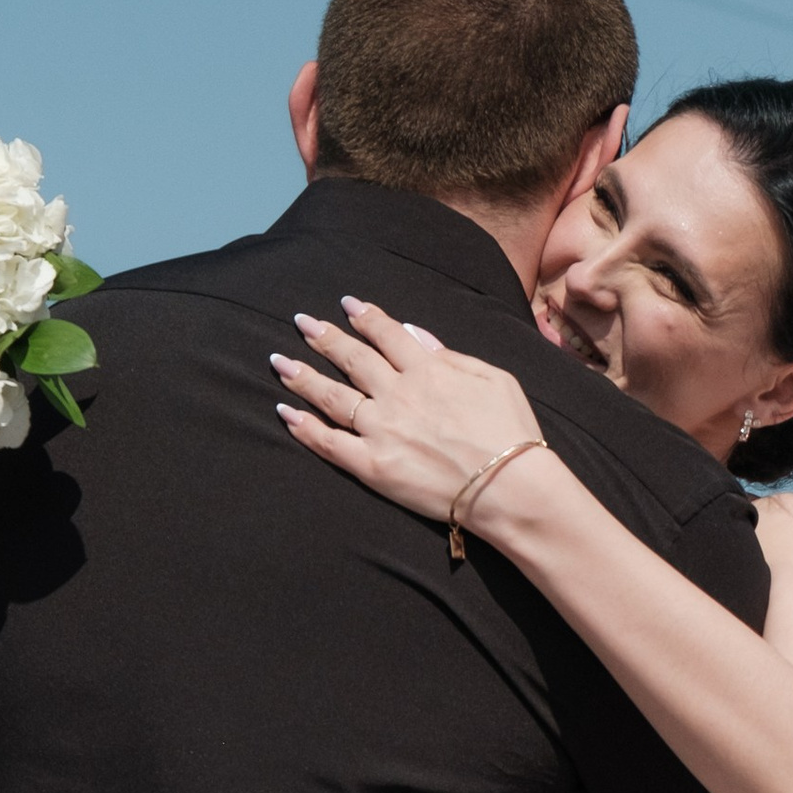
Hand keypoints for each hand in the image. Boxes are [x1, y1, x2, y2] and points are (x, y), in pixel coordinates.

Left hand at [272, 298, 545, 528]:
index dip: (365, 318)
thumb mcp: (494, 379)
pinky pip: (331, 444)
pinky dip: (305, 428)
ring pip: (333, 397)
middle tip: (301, 323)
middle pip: (352, 359)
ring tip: (279, 362)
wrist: (511, 487)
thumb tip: (415, 334)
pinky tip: (286, 412)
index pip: (387, 335)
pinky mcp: (373, 467)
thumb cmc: (513, 433)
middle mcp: (398, 395)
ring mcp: (382, 430)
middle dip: (324, 338)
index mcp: (428, 370)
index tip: (346, 305)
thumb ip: (450, 355)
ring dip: (303, 376)